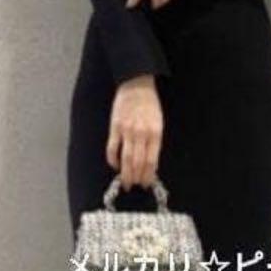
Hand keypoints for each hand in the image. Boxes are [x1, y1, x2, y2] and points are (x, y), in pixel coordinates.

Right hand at [106, 74, 163, 188]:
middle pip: (138, 162)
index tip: (147, 183)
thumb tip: (150, 163)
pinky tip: (115, 166)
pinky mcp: (115, 127)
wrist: (136, 85)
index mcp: (155, 133)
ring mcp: (127, 131)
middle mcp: (141, 133)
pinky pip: (112, 148)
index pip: (151, 161)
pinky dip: (113, 160)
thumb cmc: (149, 104)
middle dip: (137, 177)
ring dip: (126, 173)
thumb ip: (154, 141)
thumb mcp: (158, 122)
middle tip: (135, 185)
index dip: (148, 175)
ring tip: (126, 182)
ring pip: (126, 158)